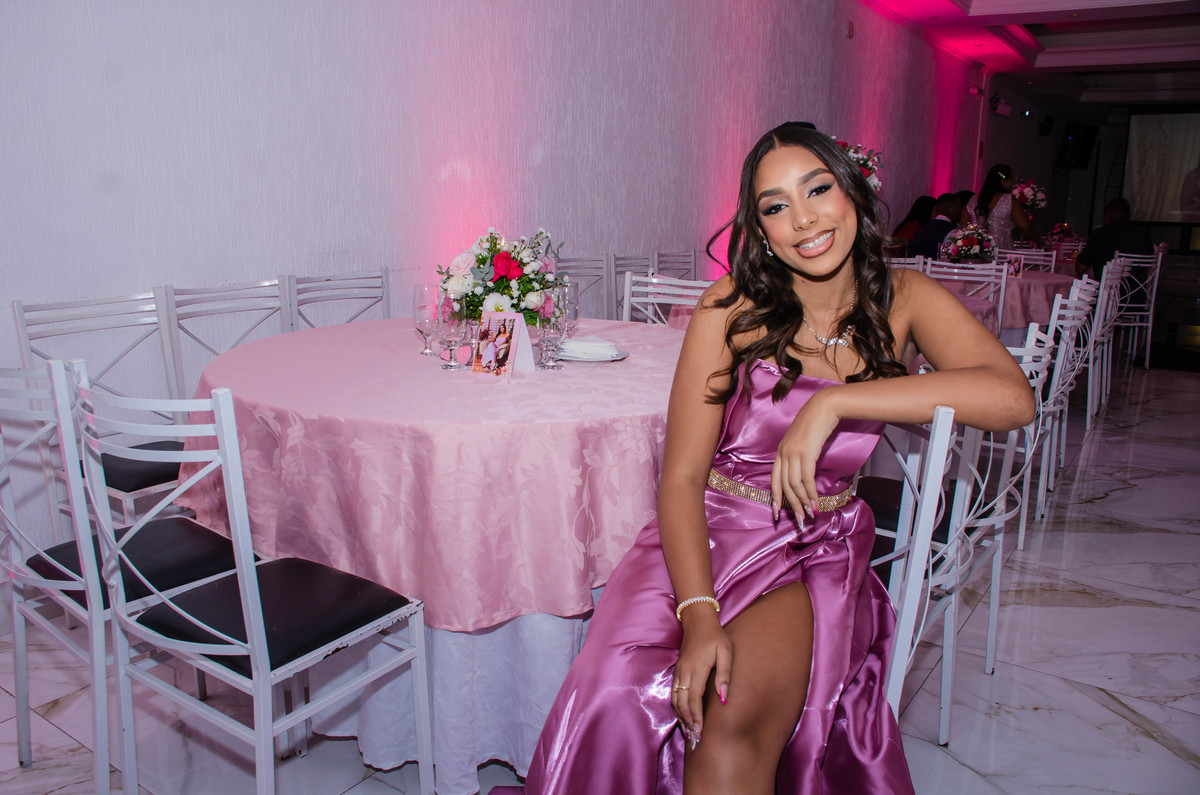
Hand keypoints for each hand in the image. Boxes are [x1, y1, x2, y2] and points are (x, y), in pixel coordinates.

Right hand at [671, 610, 731, 746]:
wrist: (697, 621)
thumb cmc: (715, 637)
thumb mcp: (726, 651)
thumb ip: (725, 674)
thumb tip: (723, 696)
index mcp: (697, 668)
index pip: (694, 698)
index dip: (696, 716)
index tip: (700, 731)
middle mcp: (684, 672)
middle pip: (682, 702)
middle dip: (688, 721)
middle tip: (695, 738)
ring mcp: (679, 671)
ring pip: (675, 699)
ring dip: (681, 717)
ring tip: (689, 732)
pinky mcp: (677, 671)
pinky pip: (674, 693)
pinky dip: (677, 708)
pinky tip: (683, 716)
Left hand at [770, 388, 841, 518]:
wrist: (824, 406)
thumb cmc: (816, 423)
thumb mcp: (802, 440)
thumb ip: (798, 455)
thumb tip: (803, 474)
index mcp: (780, 451)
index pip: (774, 479)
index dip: (775, 497)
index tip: (777, 512)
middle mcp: (784, 453)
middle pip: (784, 485)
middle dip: (791, 505)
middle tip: (800, 520)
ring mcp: (794, 453)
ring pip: (794, 485)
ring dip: (803, 501)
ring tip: (810, 513)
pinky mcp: (806, 453)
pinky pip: (806, 479)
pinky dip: (811, 493)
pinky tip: (816, 502)